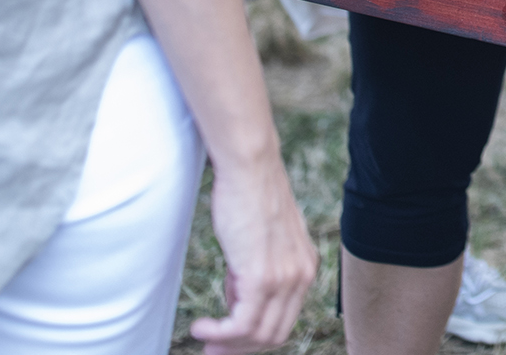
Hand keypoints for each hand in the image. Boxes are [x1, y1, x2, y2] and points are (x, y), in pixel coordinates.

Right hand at [190, 149, 317, 353]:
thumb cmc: (248, 196)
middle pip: (274, 334)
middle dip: (240, 348)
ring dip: (227, 344)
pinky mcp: (262, 278)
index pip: (285, 319)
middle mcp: (302, 275)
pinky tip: (200, 328)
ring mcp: (284, 278)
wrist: (250, 168)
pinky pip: (242, 325)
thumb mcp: (260, 240)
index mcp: (305, 266)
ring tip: (203, 338)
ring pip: (258, 334)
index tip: (228, 340)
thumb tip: (236, 300)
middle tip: (212, 351)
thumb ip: (255, 271)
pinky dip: (218, 334)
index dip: (254, 336)